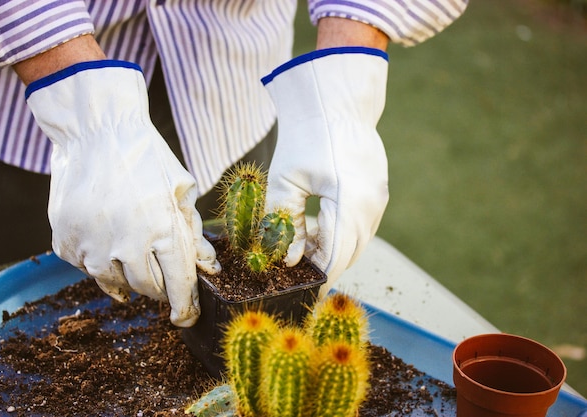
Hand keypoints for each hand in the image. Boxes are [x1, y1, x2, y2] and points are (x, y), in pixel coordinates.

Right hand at [25, 61, 219, 326]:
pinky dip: (99, 261)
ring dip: (128, 275)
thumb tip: (207, 267)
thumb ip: (195, 232)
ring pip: (114, 283)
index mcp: (162, 228)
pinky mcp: (65, 238)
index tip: (185, 317)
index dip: (184, 305)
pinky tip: (106, 240)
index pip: (178, 284)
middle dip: (158, 284)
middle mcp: (125, 241)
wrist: (97, 129)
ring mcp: (90, 242)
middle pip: (146, 287)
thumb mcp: (182, 189)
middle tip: (160, 268)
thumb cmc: (147, 156)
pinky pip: (85, 267)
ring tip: (133, 251)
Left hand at [262, 48, 388, 294]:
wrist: (336, 101)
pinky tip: (321, 225)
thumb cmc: (306, 136)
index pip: (335, 258)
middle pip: (349, 254)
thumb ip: (285, 223)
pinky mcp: (379, 192)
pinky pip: (363, 226)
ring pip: (358, 242)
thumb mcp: (285, 180)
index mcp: (349, 203)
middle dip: (323, 265)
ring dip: (333, 249)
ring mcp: (380, 199)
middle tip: (296, 266)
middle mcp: (372, 205)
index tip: (300, 289)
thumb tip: (290, 261)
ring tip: (304, 241)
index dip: (317, 278)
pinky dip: (343, 234)